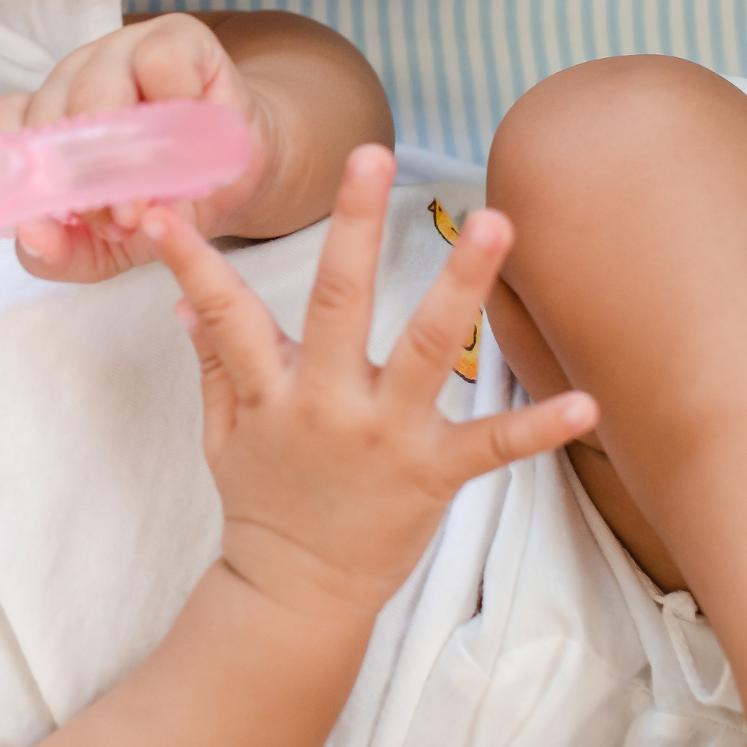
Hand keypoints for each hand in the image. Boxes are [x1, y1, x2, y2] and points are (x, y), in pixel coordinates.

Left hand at [0, 15, 276, 280]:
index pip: (3, 125)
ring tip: (155, 191)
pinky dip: (175, 103)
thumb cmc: (163, 205)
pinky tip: (191, 132)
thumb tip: (33, 237)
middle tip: (121, 219)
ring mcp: (118, 51)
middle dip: (82, 177)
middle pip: (50, 113)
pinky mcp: (173, 35)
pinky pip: (159, 62)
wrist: (240, 179)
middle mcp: (71, 78)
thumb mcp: (107, 247)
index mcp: (45, 119)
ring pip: (95, 88)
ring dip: (125, 151)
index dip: (23, 170)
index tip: (53, 216)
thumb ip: (60, 251)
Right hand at [149, 146, 597, 617]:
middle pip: (338, 302)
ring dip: (462, 282)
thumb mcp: (223, 432)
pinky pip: (493, 446)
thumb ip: (215, 362)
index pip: (225, 310)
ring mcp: (385, 436)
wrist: (298, 591)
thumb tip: (185, 302)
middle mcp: (327, 403)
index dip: (190, 260)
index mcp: (271, 390)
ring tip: (495, 222)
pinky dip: (540, 426)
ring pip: (428, 347)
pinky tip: (586, 402)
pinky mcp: (433, 473)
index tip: (160, 212)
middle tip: (371, 155)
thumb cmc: (263, 502)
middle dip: (354, 224)